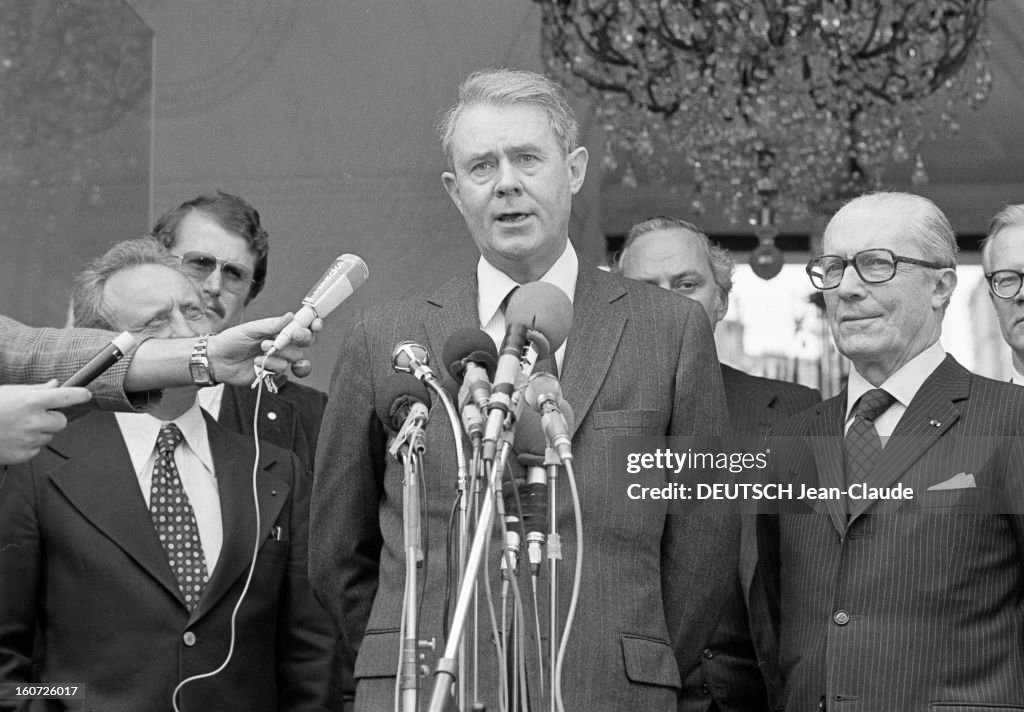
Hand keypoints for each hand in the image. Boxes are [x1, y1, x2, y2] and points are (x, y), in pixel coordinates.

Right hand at [0, 381, 91, 464]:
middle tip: (35, 415)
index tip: (86, 394)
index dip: (79, 395)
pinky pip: (36, 449)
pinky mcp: (22, 455)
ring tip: (17, 426)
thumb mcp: (11, 392)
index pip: (66, 397)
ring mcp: (28, 440)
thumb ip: (37, 390)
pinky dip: (28, 444)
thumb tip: (56, 385)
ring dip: (39, 431)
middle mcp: (33, 421)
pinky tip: (13, 437)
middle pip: (61, 421)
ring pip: (48, 435)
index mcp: (31, 401)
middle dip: (52, 418)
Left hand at [207, 313, 321, 385]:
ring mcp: (278, 360)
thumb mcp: (250, 328)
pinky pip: (283, 372)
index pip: (302, 327)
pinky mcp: (273, 374)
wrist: (217, 360)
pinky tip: (259, 364)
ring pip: (294, 358)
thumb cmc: (231, 340)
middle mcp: (282, 345)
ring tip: (261, 350)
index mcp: (278, 330)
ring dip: (279, 354)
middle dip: (301, 339)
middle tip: (292, 336)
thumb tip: (290, 316)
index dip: (312, 326)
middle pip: (305, 343)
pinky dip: (273, 368)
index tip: (315, 324)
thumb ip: (271, 325)